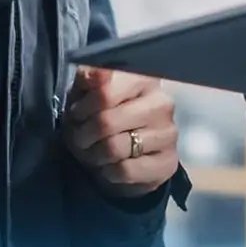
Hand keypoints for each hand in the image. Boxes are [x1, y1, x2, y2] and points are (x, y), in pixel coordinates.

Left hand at [62, 66, 180, 197]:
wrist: (125, 150)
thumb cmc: (101, 115)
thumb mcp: (87, 92)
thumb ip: (88, 78)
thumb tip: (95, 74)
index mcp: (143, 79)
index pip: (104, 93)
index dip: (82, 108)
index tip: (76, 115)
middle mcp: (162, 103)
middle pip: (107, 123)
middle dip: (84, 135)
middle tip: (81, 138)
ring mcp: (168, 133)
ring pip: (114, 149)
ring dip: (95, 155)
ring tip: (94, 153)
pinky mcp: (168, 162)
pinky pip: (126, 170)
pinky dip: (109, 172)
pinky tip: (110, 166)